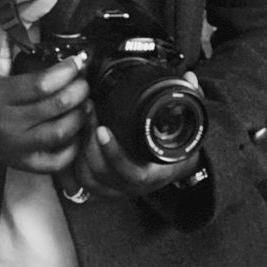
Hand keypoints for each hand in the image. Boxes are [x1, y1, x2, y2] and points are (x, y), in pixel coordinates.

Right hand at [0, 0, 90, 172]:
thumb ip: (23, 16)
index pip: (41, 84)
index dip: (66, 72)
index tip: (77, 61)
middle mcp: (5, 124)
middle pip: (55, 109)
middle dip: (79, 91)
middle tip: (84, 81)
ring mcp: (14, 147)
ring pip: (60, 135)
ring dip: (80, 115)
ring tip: (84, 100)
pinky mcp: (22, 162)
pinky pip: (57, 161)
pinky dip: (73, 145)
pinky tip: (75, 126)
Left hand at [58, 72, 203, 200]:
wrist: (172, 168)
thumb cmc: (177, 150)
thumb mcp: (188, 128)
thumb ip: (191, 102)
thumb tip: (190, 78)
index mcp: (152, 173)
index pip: (129, 171)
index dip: (113, 152)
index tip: (103, 129)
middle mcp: (131, 184)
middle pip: (101, 172)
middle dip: (89, 141)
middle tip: (88, 112)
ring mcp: (115, 188)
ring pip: (88, 176)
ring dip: (81, 147)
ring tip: (82, 118)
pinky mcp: (101, 186)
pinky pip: (80, 179)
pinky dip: (75, 158)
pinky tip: (77, 135)